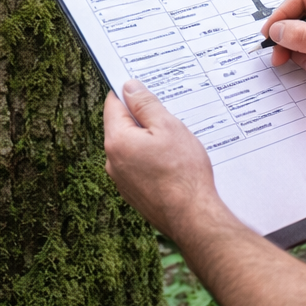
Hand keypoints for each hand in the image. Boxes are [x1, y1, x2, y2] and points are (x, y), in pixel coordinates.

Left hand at [103, 80, 226, 239]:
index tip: (143, 87)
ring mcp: (121, 180)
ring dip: (147, 140)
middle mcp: (112, 161)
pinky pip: (137, 166)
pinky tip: (171, 162)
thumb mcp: (168, 127)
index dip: (128, 92)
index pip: (113, 104)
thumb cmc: (183, 172)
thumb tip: (129, 87)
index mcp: (117, 141)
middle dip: (141, 118)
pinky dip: (150, 159)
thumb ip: (145, 104)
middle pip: (121, 126)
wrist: (193, 218)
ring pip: (130, 147)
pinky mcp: (133, 193)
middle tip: (167, 116)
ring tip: (174, 143)